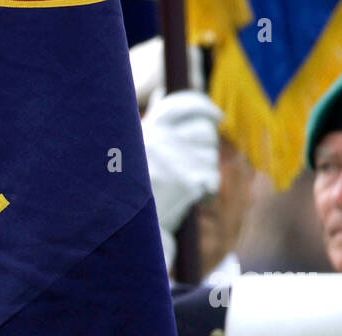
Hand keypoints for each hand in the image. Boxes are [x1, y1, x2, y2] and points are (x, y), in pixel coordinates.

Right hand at [141, 90, 221, 266]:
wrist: (124, 235)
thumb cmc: (125, 194)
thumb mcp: (131, 152)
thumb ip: (150, 123)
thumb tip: (160, 94)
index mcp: (145, 130)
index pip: (181, 105)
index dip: (203, 108)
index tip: (217, 118)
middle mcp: (160, 141)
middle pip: (205, 132)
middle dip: (204, 149)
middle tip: (191, 168)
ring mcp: (176, 161)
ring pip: (210, 157)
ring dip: (203, 173)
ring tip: (181, 189)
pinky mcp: (189, 183)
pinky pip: (212, 181)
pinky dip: (205, 194)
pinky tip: (187, 202)